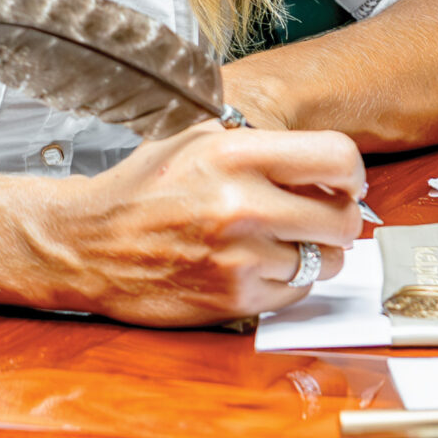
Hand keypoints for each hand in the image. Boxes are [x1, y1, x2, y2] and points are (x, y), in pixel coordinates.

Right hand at [23, 120, 366, 327]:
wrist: (86, 245)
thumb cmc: (140, 192)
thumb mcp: (192, 139)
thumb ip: (256, 141)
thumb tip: (322, 158)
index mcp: (233, 154)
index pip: (337, 157)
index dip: (351, 174)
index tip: (345, 183)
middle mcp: (242, 204)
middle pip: (343, 218)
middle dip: (338, 219)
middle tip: (318, 216)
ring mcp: (240, 256)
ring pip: (324, 260)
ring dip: (311, 254)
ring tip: (275, 241)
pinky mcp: (234, 298)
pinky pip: (295, 292)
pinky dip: (285, 281)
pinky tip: (255, 265)